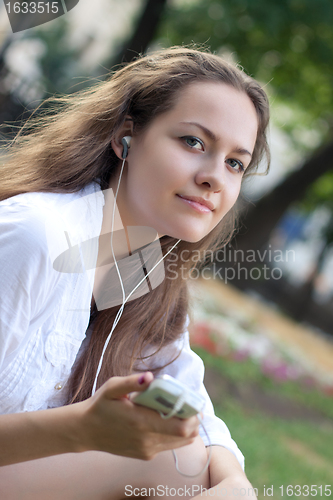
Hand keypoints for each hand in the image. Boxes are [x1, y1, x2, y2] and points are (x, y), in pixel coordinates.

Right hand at [76, 372, 199, 459]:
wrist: (86, 431)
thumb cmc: (101, 405)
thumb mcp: (112, 388)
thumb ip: (132, 382)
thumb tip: (150, 377)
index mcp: (141, 422)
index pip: (181, 427)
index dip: (193, 416)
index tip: (193, 401)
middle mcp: (147, 440)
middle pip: (186, 436)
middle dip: (193, 419)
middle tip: (189, 403)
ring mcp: (147, 450)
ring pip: (181, 442)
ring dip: (186, 426)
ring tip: (179, 408)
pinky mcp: (146, 454)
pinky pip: (170, 444)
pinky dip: (175, 432)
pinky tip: (166, 418)